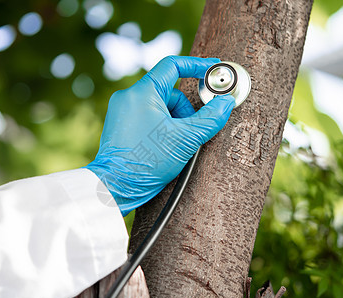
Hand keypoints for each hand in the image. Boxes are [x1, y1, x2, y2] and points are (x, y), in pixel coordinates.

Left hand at [86, 56, 234, 215]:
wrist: (116, 186)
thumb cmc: (146, 162)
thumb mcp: (185, 139)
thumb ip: (209, 118)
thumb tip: (225, 103)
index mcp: (142, 92)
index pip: (173, 66)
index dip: (196, 66)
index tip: (212, 69)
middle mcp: (128, 97)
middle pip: (169, 92)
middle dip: (186, 111)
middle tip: (193, 130)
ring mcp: (122, 112)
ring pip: (160, 107)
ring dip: (175, 122)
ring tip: (177, 145)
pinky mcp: (121, 125)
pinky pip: (149, 117)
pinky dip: (163, 127)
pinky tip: (166, 147)